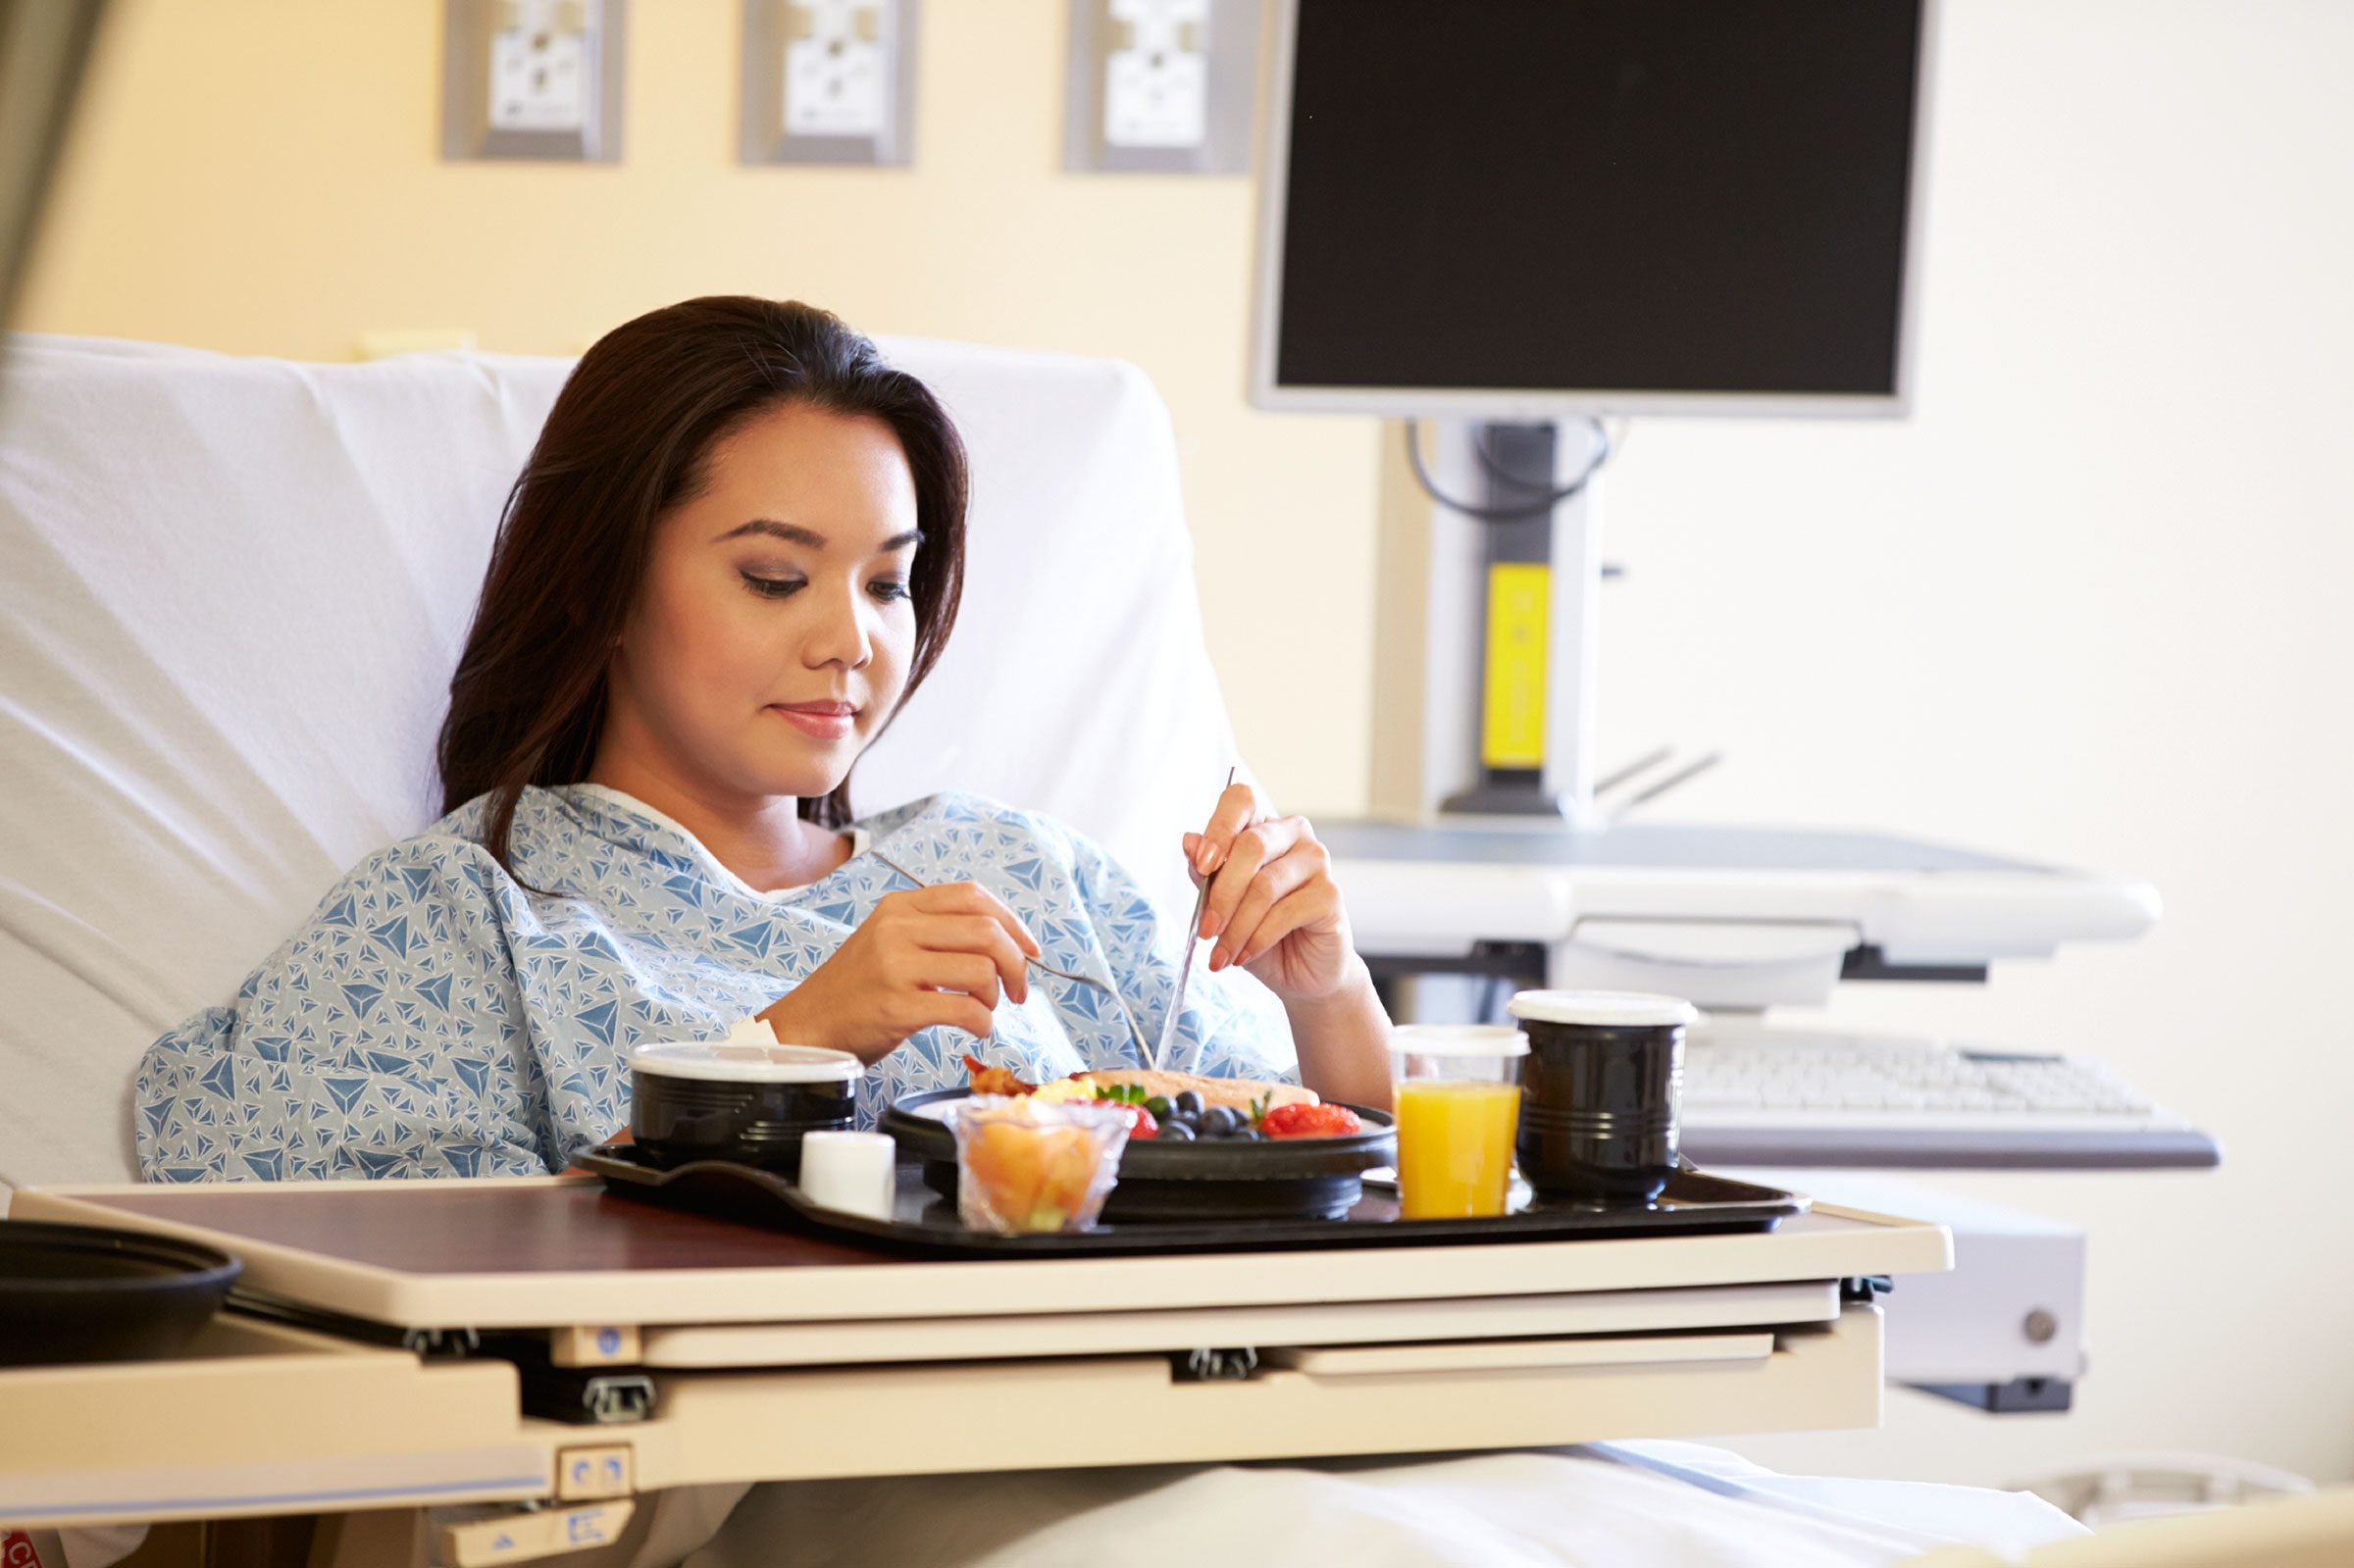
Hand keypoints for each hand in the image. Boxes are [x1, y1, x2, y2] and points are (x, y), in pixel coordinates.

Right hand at [759, 883, 1040, 1064]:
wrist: (806, 1026)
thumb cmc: (857, 989)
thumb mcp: (889, 941)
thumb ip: (936, 932)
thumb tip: (1006, 942)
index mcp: (899, 908)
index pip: (973, 896)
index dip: (1012, 922)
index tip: (1029, 949)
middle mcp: (897, 930)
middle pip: (986, 931)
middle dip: (1016, 962)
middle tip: (1018, 990)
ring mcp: (895, 968)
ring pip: (980, 970)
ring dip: (995, 996)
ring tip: (985, 1009)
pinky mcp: (896, 1007)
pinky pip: (965, 1010)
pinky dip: (983, 1023)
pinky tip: (976, 1028)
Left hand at [1180, 781, 1356, 1005]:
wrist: (1300, 972)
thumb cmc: (1260, 932)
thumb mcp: (1223, 904)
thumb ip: (1207, 874)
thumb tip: (1189, 841)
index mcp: (1263, 826)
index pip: (1241, 800)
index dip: (1219, 828)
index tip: (1201, 864)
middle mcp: (1294, 835)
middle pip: (1251, 845)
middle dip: (1221, 893)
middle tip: (1205, 929)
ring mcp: (1317, 862)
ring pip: (1265, 886)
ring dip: (1235, 927)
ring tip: (1221, 954)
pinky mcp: (1331, 895)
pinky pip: (1285, 913)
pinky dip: (1257, 938)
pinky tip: (1244, 955)